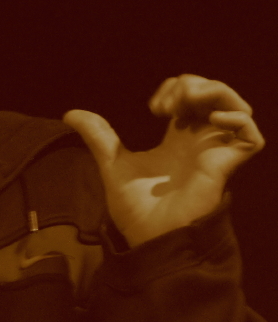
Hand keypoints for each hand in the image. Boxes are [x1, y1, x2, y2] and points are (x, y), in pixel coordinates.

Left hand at [63, 75, 264, 246]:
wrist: (150, 237)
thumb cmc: (137, 208)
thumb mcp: (112, 162)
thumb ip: (97, 136)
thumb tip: (69, 113)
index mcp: (178, 138)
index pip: (191, 96)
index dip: (175, 88)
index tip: (154, 108)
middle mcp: (200, 141)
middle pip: (214, 93)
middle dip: (191, 84)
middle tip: (165, 106)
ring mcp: (216, 152)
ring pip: (237, 105)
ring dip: (212, 92)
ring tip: (185, 106)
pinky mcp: (226, 165)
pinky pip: (252, 135)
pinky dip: (236, 118)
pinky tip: (210, 120)